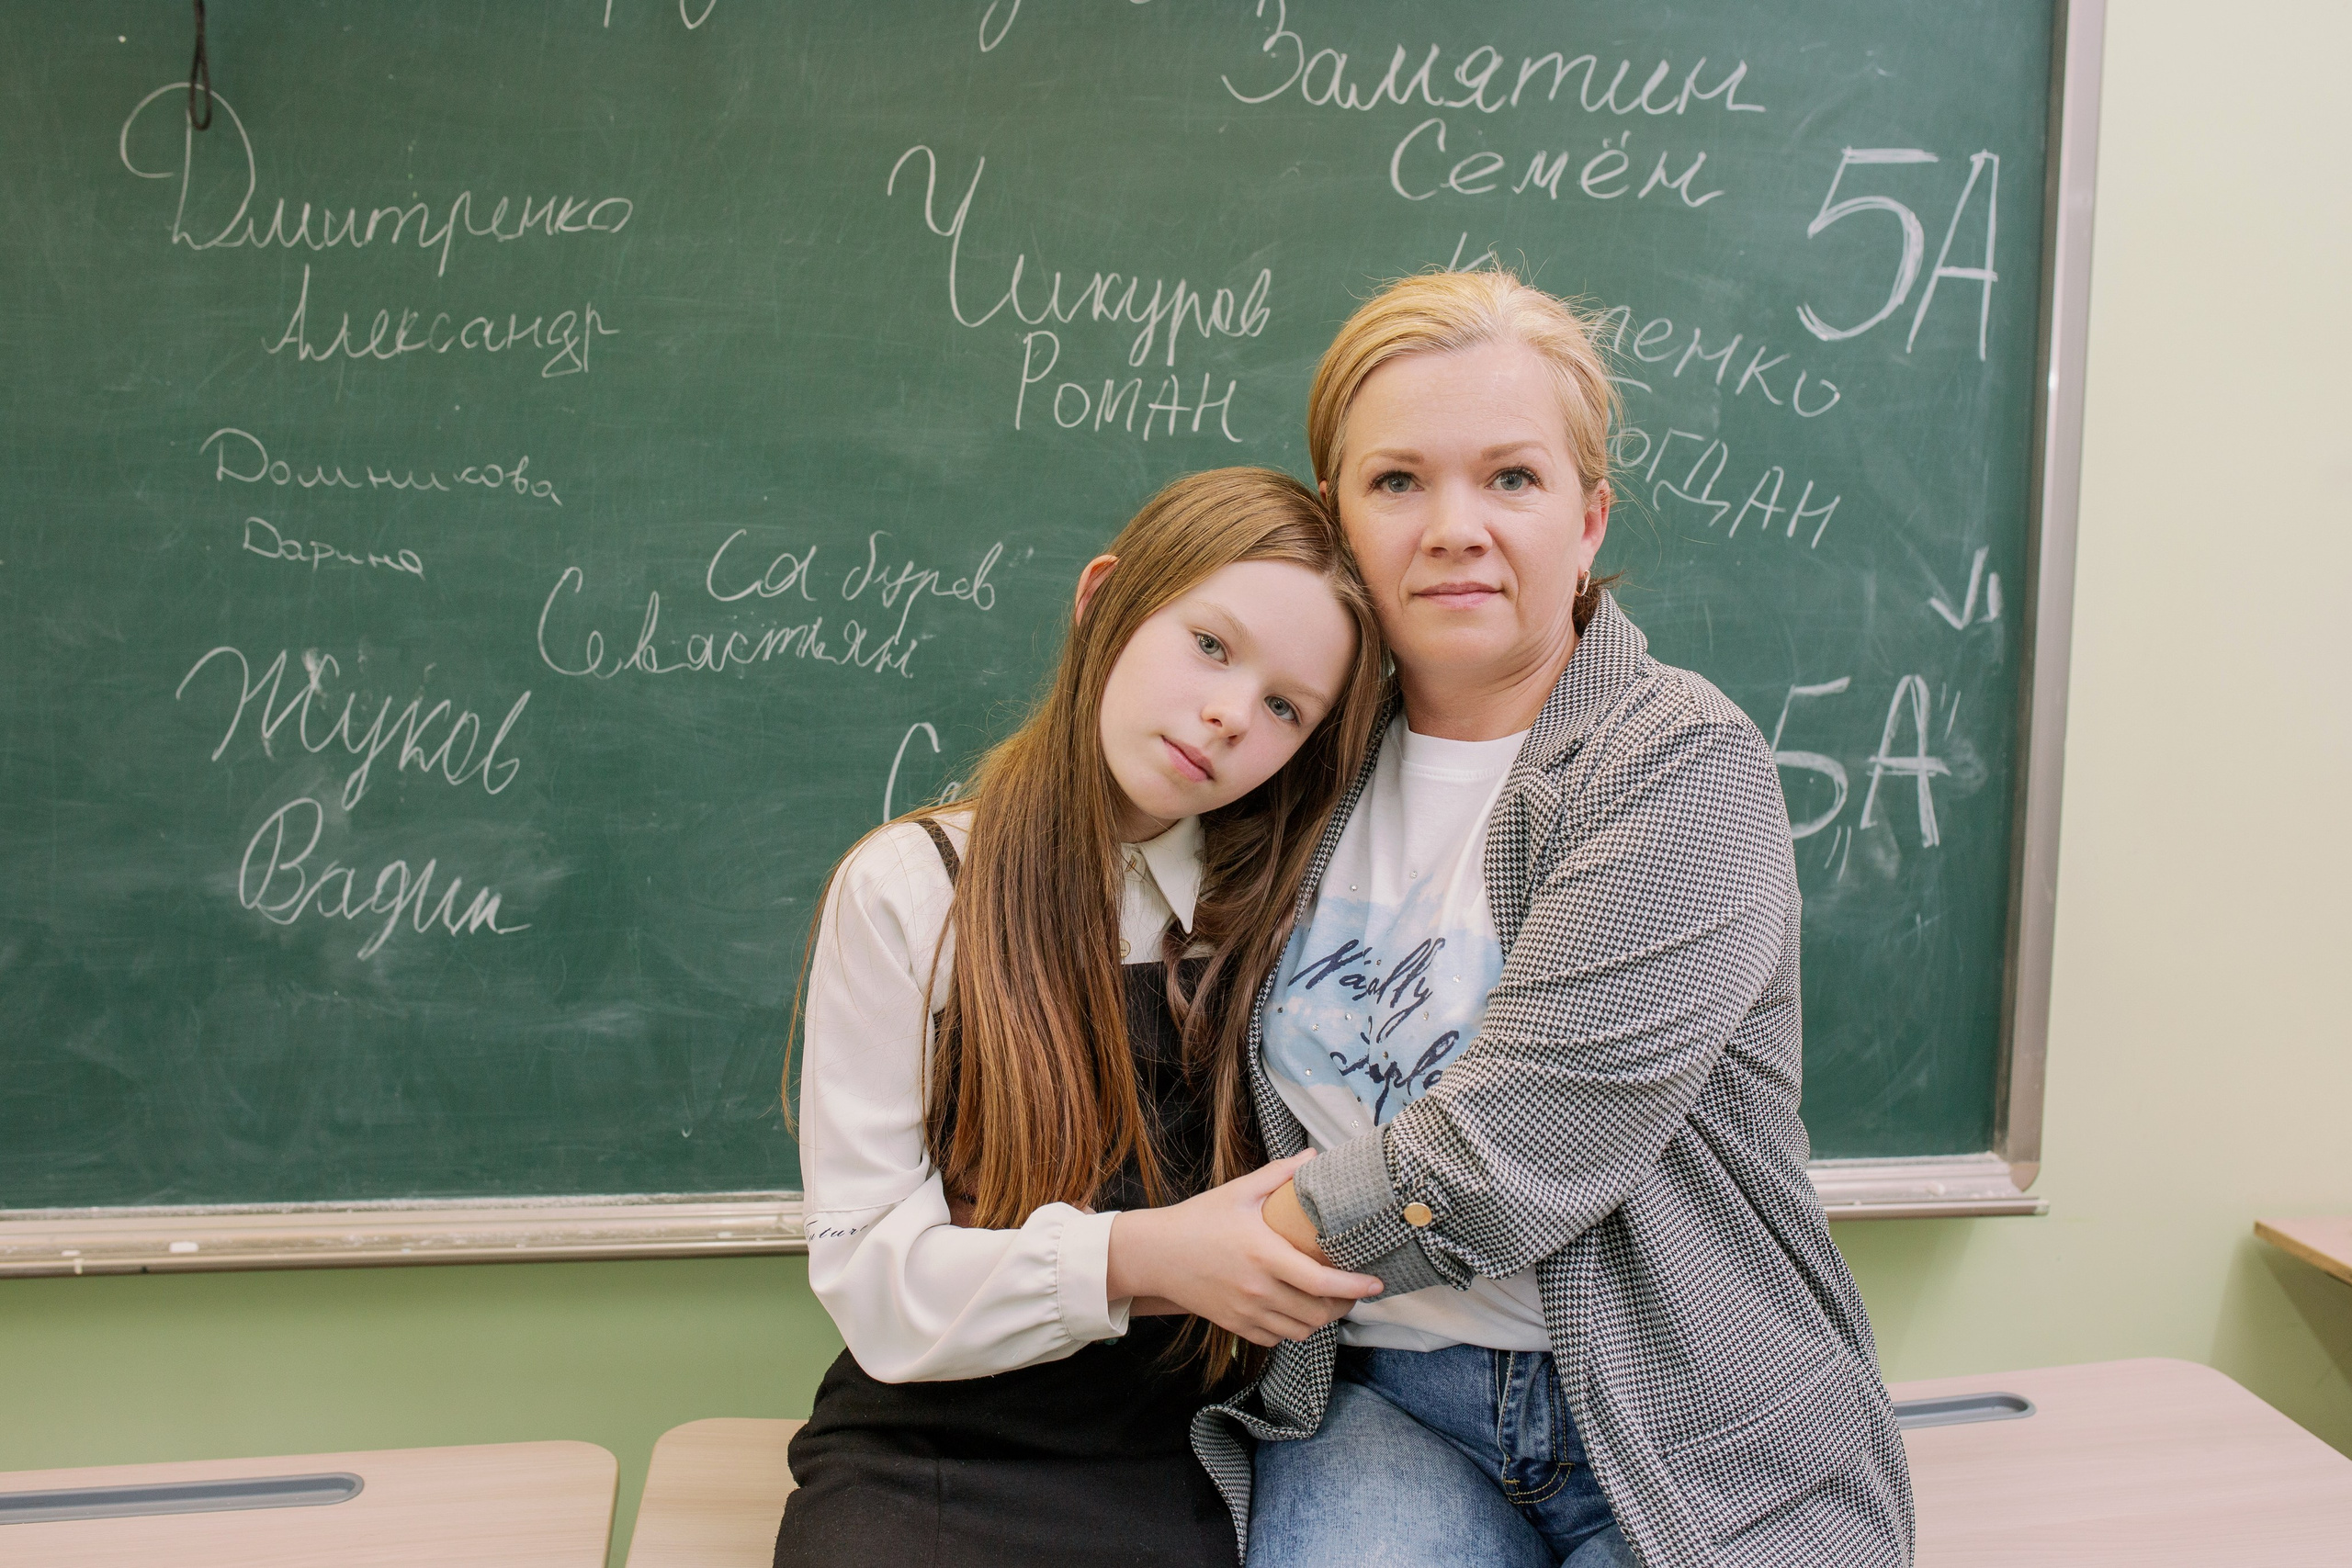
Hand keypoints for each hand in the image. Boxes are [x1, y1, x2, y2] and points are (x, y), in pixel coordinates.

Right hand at [1106, 1153, 1383, 1346]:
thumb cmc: (1198, 1220)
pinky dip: (1292, 1329)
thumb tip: (1313, 1157)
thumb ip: (1278, 1175)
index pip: (1320, 1281)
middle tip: (1354, 1290)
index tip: (1376, 1282)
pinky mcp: (1235, 1325)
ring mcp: (1246, 1312)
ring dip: (1321, 1319)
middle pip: (1317, 1312)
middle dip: (1344, 1305)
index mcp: (1263, 1254)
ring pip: (1300, 1330)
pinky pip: (1276, 1338)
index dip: (1354, 1286)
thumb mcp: (1238, 1192)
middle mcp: (1258, 1289)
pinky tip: (1294, 1310)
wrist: (1155, 1255)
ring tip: (1328, 1301)